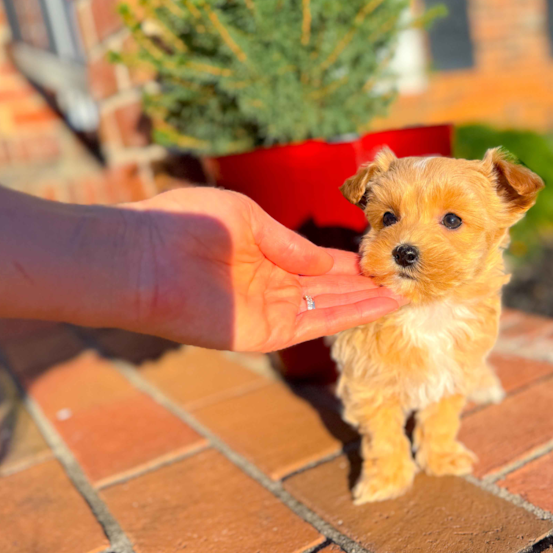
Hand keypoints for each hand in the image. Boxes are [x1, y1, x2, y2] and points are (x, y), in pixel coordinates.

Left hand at [125, 187, 401, 351]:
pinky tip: (378, 305)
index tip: (384, 258)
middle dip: (368, 284)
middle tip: (409, 279)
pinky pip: (314, 325)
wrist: (142, 257)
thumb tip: (327, 263)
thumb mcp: (247, 218)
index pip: (318, 262)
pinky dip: (347, 317)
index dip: (351, 262)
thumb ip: (289, 243)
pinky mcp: (262, 334)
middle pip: (330, 288)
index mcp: (264, 255)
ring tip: (407, 293)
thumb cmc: (184, 225)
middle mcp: (270, 286)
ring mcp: (268, 312)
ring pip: (329, 307)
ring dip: (367, 302)